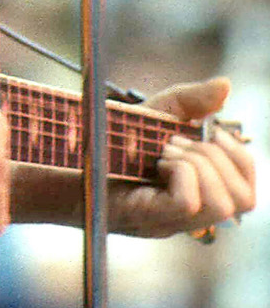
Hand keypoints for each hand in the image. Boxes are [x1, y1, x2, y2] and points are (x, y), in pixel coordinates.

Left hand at [109, 77, 256, 238]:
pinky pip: (188, 202)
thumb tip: (227, 85)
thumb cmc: (107, 139)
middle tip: (176, 142)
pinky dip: (180, 173)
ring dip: (200, 165)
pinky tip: (156, 163)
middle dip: (218, 159)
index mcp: (196, 195)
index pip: (248, 194)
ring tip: (165, 152)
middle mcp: (188, 216)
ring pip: (222, 206)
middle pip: (244, 201)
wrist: (59, 154)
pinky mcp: (147, 218)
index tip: (211, 132)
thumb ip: (191, 101)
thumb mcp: (154, 113)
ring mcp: (169, 222)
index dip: (241, 159)